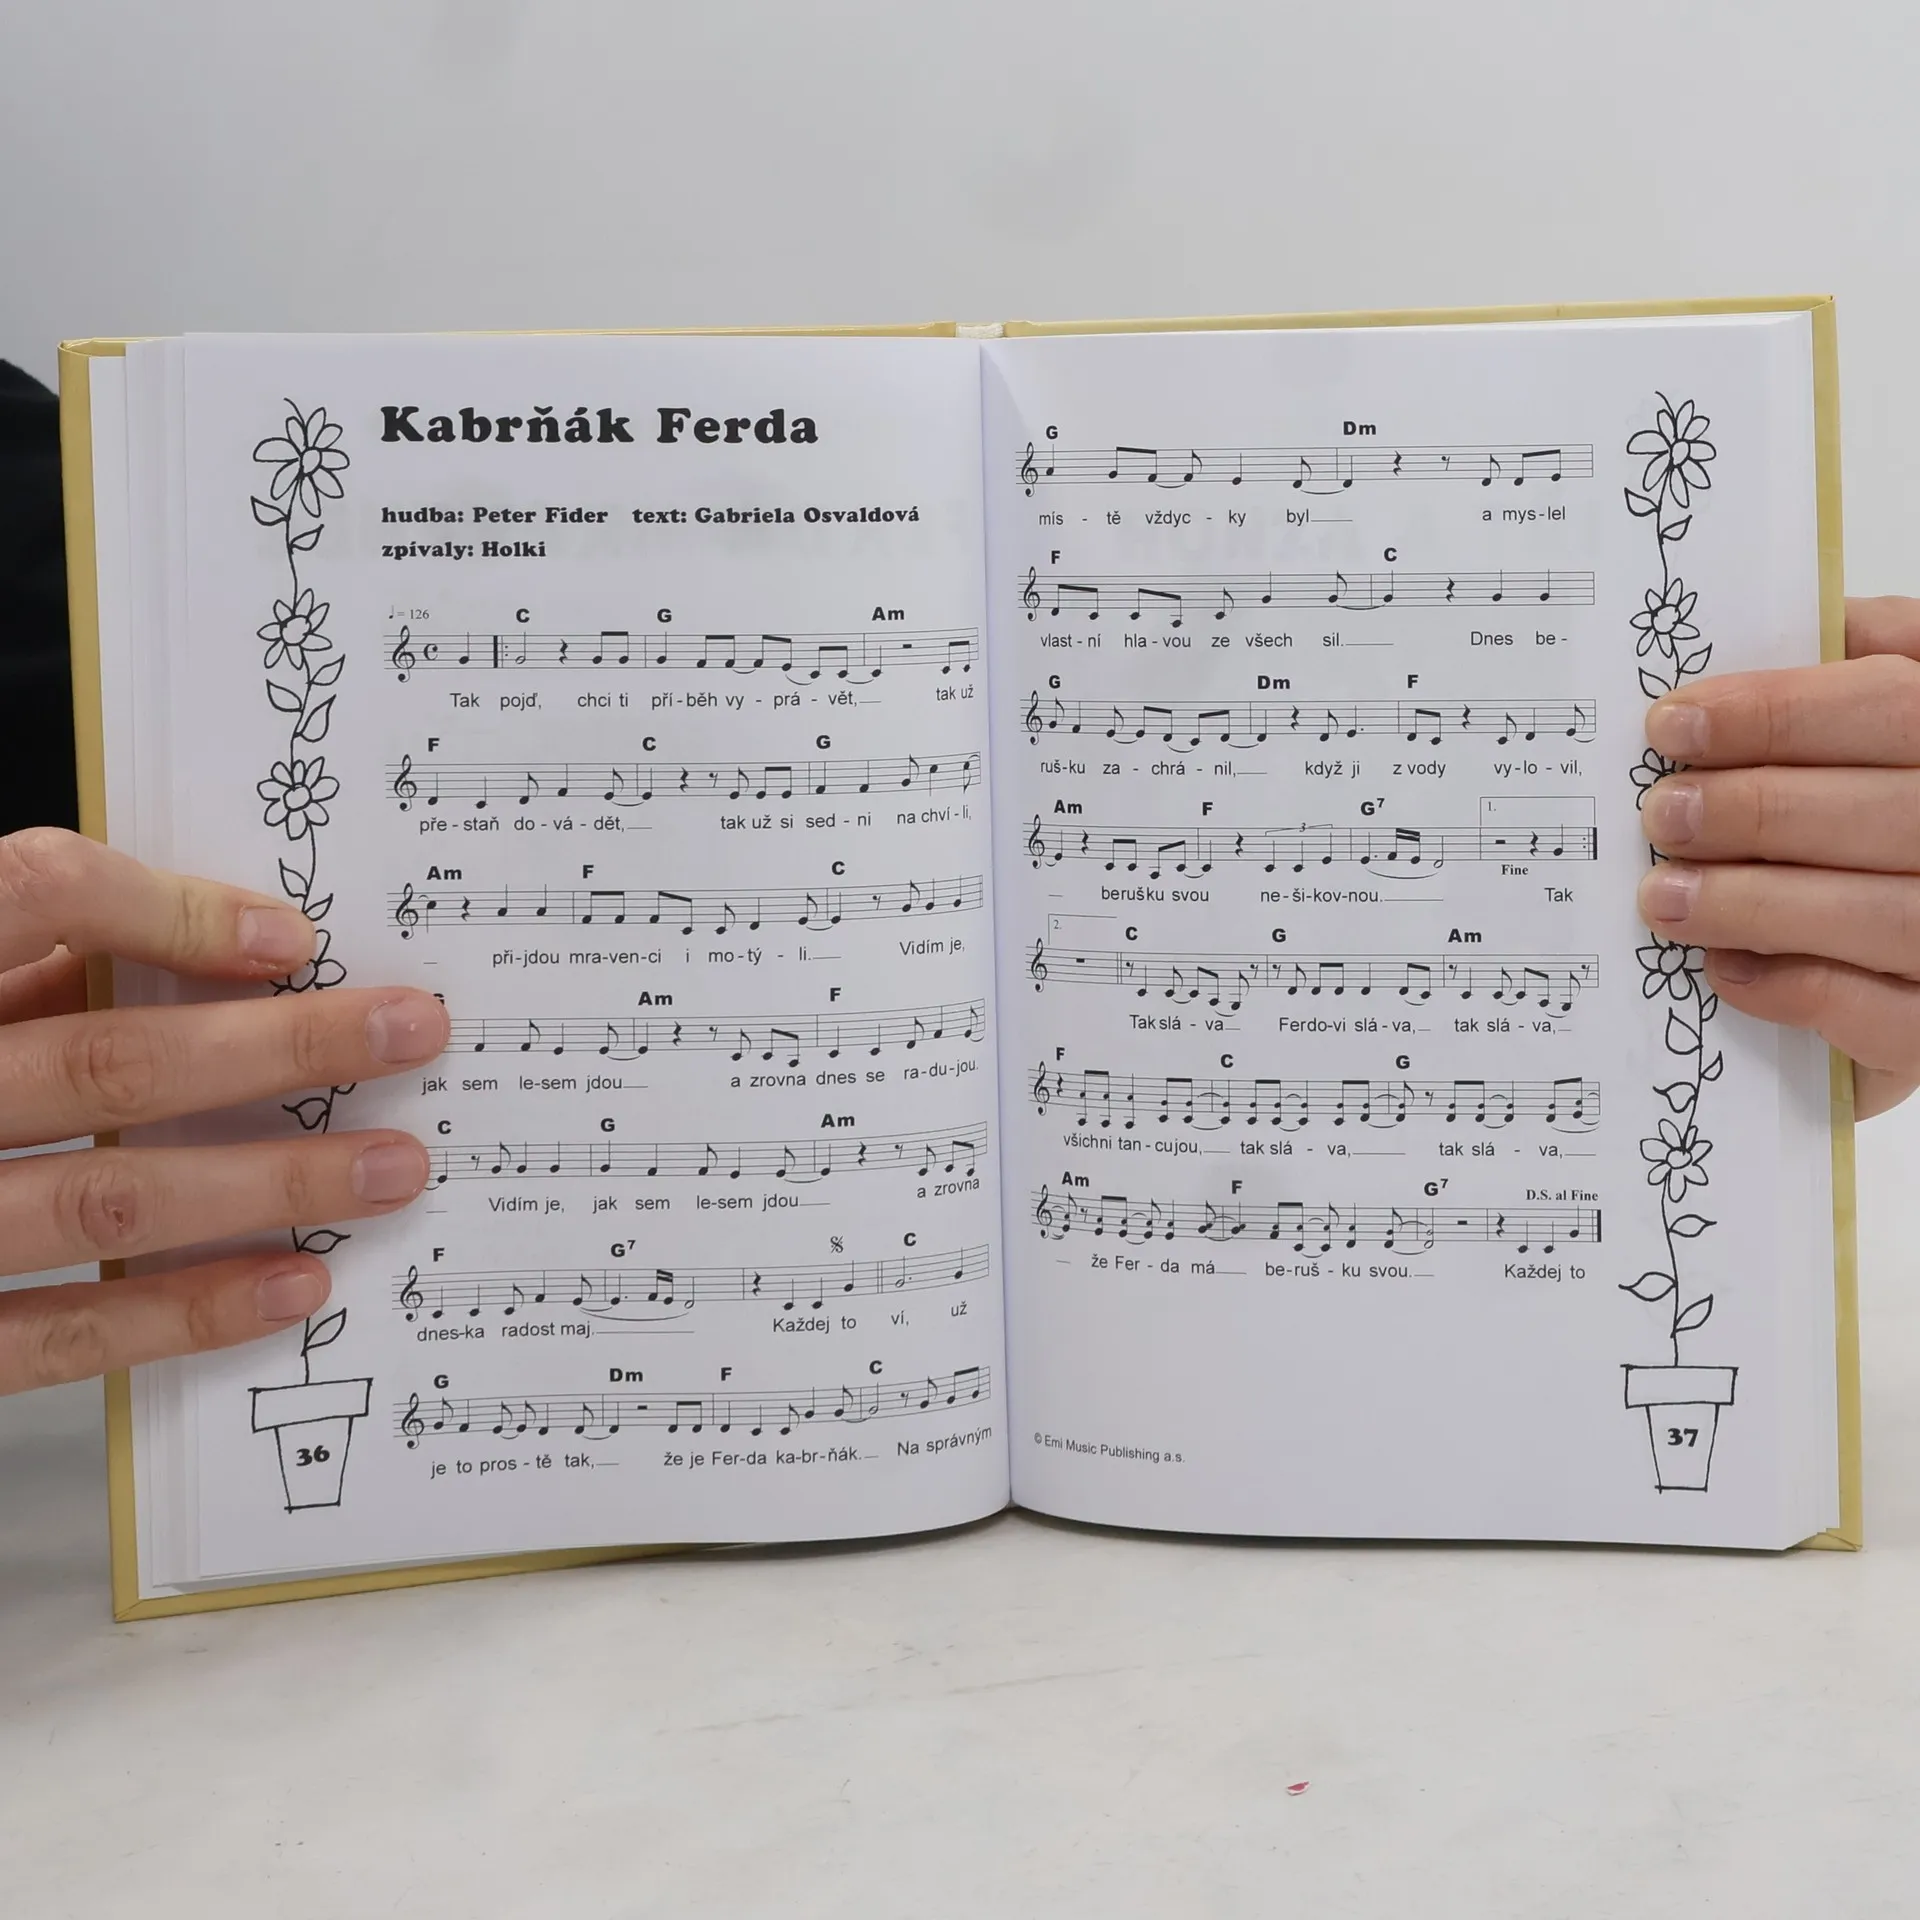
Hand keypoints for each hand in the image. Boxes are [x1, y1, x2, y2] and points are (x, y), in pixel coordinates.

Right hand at [0, 828, 445, 1392]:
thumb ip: (3, 955)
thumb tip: (191, 939)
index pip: (23, 896)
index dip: (166, 908)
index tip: (295, 932)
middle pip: (103, 1059)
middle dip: (280, 1046)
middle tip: (414, 1030)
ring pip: (103, 1201)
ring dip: (267, 1184)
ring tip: (392, 1165)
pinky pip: (56, 1336)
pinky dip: (184, 1312)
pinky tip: (297, 1285)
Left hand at [1638, 595, 1919, 1118]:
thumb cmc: (1900, 795)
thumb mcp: (1902, 705)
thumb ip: (1864, 662)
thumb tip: (1779, 627)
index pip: (1892, 708)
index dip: (1778, 714)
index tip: (1672, 723)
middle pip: (1884, 815)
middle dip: (1754, 810)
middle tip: (1659, 813)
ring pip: (1880, 918)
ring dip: (1754, 903)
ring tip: (1661, 894)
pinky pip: (1883, 1018)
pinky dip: (1794, 990)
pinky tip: (1724, 967)